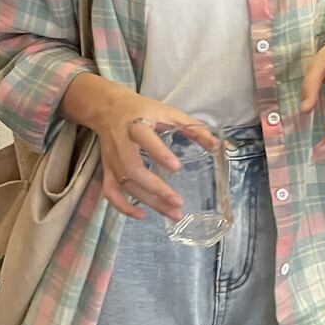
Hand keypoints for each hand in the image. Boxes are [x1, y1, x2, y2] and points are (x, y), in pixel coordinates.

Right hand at [62, 75, 218, 220]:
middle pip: (134, 170)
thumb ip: (193, 128)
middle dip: (156, 188)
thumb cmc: (142, 110)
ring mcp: (112, 160)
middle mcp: (121, 144)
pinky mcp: (107, 170)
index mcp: (136, 125)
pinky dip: (123, 207)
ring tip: (172, 213)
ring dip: (149, 201)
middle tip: (178, 202)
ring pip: (127, 185)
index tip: (176, 168)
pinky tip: (142, 216)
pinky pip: (111, 193)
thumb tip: (217, 144)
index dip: (159, 154)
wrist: (108, 108)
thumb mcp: (169, 113)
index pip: (145, 139)